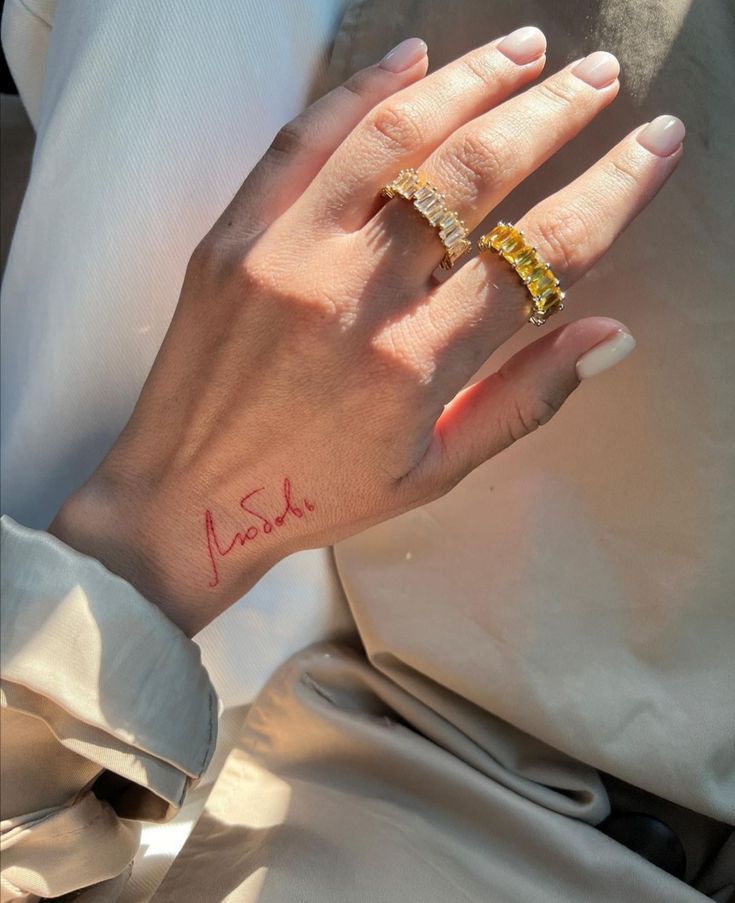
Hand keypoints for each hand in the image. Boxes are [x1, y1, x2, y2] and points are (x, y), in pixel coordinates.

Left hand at [50, 30, 682, 634]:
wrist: (186, 498)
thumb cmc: (317, 495)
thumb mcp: (433, 473)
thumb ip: (522, 402)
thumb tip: (611, 336)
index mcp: (413, 366)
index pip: (539, 255)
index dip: (611, 191)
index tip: (654, 146)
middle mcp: (353, 299)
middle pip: (474, 174)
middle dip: (553, 113)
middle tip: (600, 78)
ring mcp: (284, 256)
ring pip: (393, 137)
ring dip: (472, 81)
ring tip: (527, 50)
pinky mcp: (232, 237)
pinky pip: (302, 141)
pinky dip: (361, 89)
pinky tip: (413, 58)